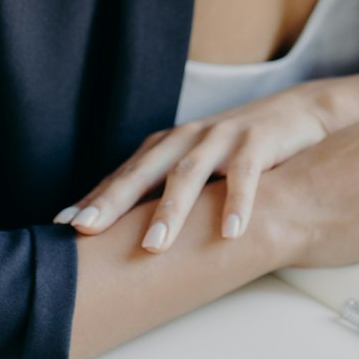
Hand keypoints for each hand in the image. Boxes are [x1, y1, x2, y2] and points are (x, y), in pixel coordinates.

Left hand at [51, 84, 335, 251]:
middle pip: (143, 171)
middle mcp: (186, 138)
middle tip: (86, 231)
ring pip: (188, 173)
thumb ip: (166, 195)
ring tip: (154, 245)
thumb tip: (124, 241)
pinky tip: (231, 232)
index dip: (93, 199)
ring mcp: (221, 137)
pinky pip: (246, 174)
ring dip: (170, 210)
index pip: (123, 177)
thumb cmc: (238, 152)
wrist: (297, 113)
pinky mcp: (257, 140)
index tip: (61, 226)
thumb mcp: (199, 169)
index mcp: (166, 147)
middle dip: (113, 201)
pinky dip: (237, 202)